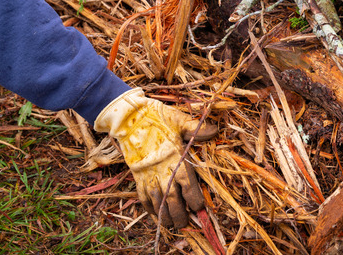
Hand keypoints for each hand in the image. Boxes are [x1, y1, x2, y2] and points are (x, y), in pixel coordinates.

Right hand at [94, 88, 217, 227]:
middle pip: (172, 199)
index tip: (199, 206)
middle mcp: (161, 171)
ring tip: (173, 225)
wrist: (127, 118)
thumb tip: (215, 131)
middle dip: (180, 214)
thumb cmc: (156, 117)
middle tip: (186, 224)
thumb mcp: (179, 120)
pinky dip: (149, 209)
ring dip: (165, 216)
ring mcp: (147, 175)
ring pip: (157, 202)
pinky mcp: (137, 176)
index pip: (187, 184)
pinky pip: (142, 197)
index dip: (193, 199)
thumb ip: (196, 128)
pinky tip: (156, 216)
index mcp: (175, 158)